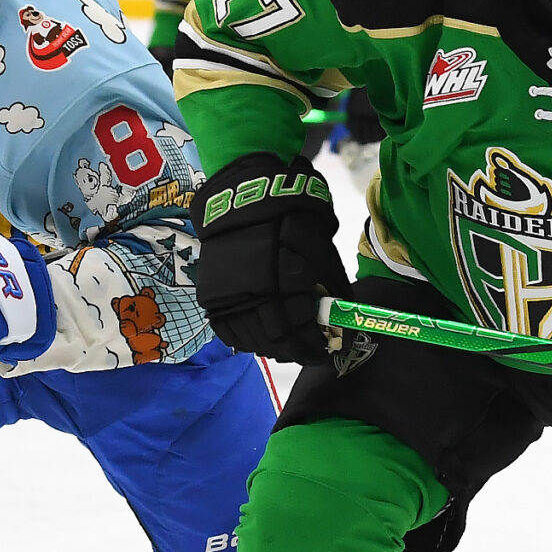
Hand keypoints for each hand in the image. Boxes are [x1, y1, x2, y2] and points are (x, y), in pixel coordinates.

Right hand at [192, 152, 347, 364]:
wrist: (243, 199)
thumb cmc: (290, 220)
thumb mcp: (320, 248)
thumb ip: (331, 285)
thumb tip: (340, 314)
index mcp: (284, 279)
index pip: (300, 329)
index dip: (314, 346)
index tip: (324, 353)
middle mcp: (254, 292)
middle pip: (275, 340)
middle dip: (295, 351)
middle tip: (307, 353)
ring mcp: (228, 296)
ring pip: (251, 340)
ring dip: (271, 349)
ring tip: (285, 347)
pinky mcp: (211, 296)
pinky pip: (227, 331)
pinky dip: (245, 341)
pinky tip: (259, 340)